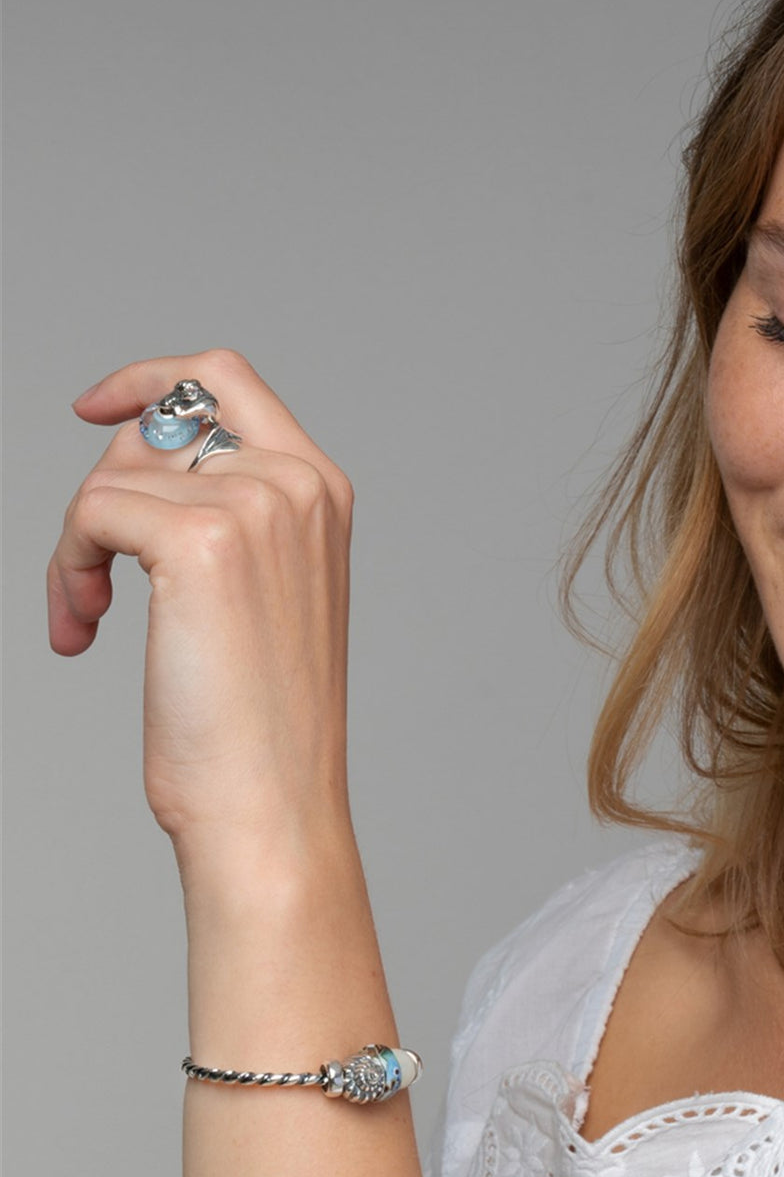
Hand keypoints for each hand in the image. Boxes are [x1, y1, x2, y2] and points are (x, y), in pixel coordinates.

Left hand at [49, 350, 355, 885]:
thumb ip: (227, 510)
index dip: (153, 377)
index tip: (97, 409)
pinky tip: (82, 631)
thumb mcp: (265, 590)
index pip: (228, 378)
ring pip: (113, 475)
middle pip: (155, 424)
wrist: (272, 800)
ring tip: (84, 615)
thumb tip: (133, 448)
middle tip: (91, 576)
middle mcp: (298, 484)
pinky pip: (92, 512)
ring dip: (76, 544)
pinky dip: (67, 568)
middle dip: (103, 489)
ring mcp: (257, 506)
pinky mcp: (201, 540)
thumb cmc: (261, 719)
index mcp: (323, 491)